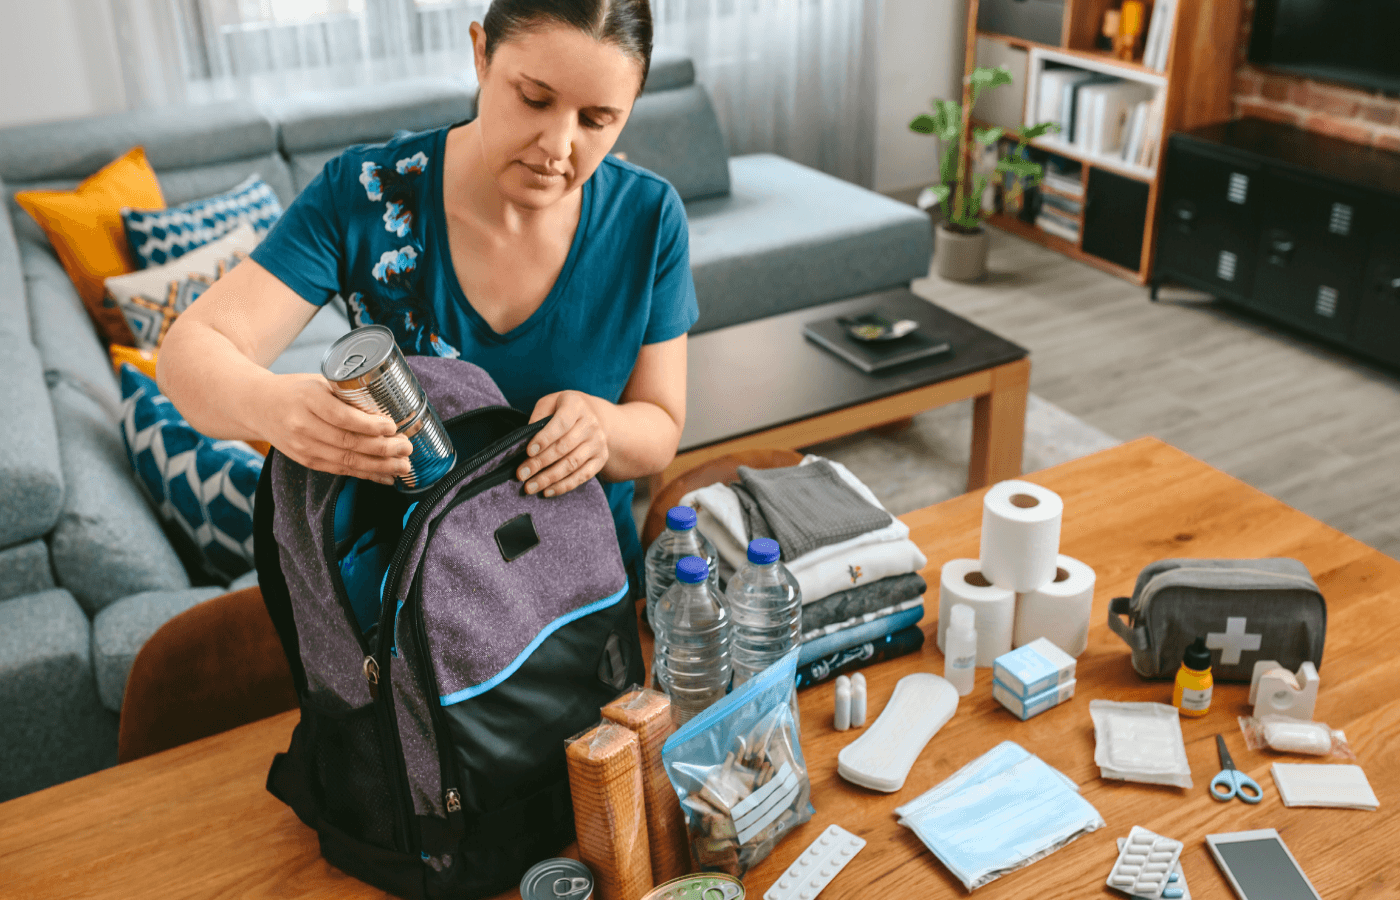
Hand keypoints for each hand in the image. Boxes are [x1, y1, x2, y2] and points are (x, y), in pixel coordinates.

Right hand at [257, 374, 412, 484]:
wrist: (257, 406)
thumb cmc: (296, 390)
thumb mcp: (318, 382)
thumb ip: (347, 394)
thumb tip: (388, 407)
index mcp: (308, 400)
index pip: (342, 417)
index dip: (370, 426)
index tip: (392, 426)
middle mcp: (303, 425)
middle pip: (348, 443)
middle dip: (383, 449)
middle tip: (407, 448)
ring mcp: (303, 447)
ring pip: (346, 461)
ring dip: (379, 466)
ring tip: (403, 465)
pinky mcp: (306, 461)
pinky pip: (340, 471)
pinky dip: (365, 474)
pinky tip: (385, 475)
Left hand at [518, 390, 608, 497]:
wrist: (593, 415)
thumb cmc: (562, 410)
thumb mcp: (549, 403)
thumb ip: (538, 417)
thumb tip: (524, 440)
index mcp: (576, 405)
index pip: (561, 423)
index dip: (544, 438)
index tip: (528, 451)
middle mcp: (591, 424)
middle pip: (564, 447)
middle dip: (540, 462)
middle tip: (521, 474)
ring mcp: (598, 442)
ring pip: (572, 464)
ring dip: (549, 478)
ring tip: (530, 487)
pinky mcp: (601, 458)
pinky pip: (582, 476)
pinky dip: (564, 486)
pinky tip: (547, 491)